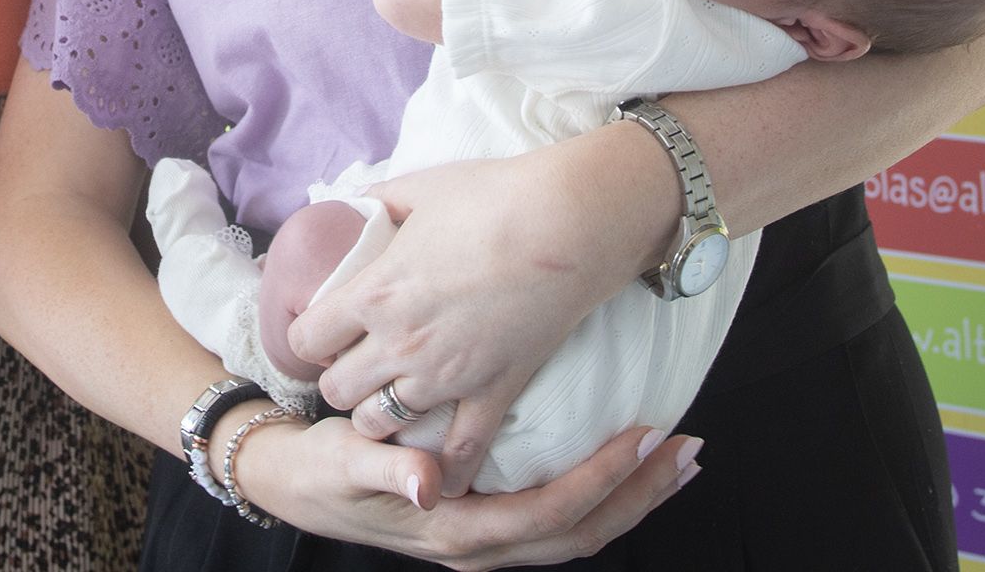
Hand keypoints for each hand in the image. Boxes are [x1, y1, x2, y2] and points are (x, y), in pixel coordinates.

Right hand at [230, 406, 699, 569]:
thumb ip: (387, 467)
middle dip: (640, 496)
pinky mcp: (486, 526)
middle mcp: (479, 549)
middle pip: (582, 533)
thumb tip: (429, 482)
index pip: (549, 513)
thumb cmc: (322, 468)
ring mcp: (486, 543)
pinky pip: (558, 522)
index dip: (603, 480)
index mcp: (455, 533)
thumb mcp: (346, 461)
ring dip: (630, 498)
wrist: (295, 485)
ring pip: (578, 532)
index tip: (645, 436)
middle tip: (689, 449)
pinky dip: (600, 495)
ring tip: (673, 458)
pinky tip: (620, 465)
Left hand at [287, 149, 619, 496]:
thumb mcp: (421, 187)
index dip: (310, 336)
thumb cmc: (494, 197)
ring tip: (391, 402)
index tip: (325, 330)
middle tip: (357, 367)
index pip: (307, 339)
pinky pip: (458, 454)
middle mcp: (400, 342)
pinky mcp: (492, 394)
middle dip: (339, 381)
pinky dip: (442, 469)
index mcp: (375, 292)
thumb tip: (357, 204)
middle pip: (336, 392)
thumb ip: (381, 200)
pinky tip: (435, 473)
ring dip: (378, 417)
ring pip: (381, 426)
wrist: (567, 225)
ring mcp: (445, 376)